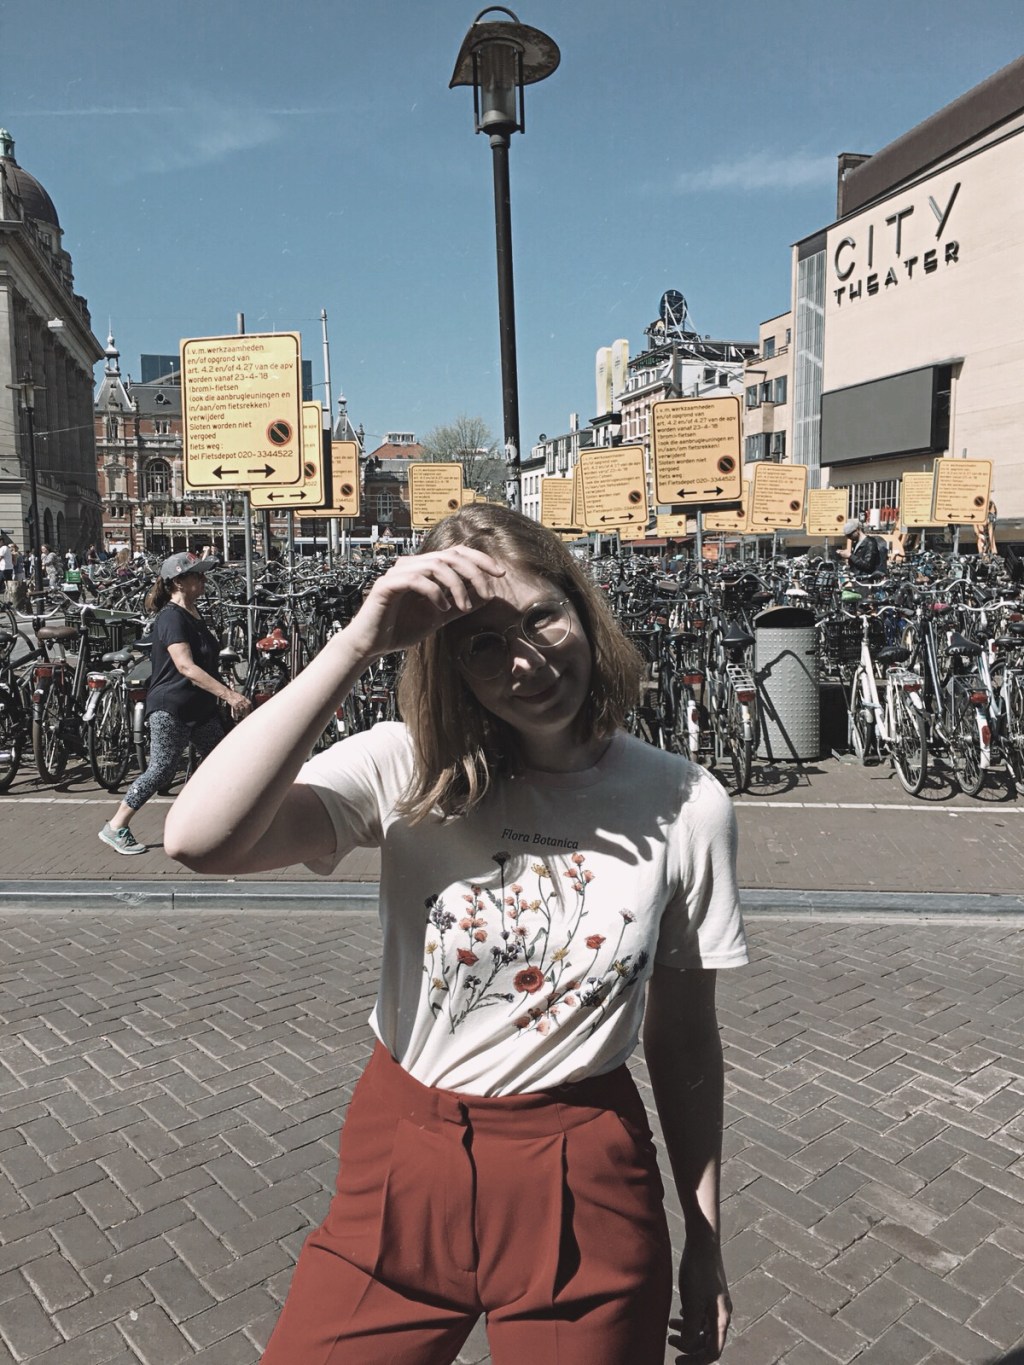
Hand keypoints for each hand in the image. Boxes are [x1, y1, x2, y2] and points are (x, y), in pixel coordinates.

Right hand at [227, 691, 251, 719]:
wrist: (228, 694)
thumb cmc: (233, 694)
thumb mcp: (240, 695)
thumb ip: (243, 699)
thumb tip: (246, 703)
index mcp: (243, 698)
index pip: (249, 702)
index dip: (251, 706)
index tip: (252, 709)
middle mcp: (242, 700)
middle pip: (247, 706)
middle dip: (248, 711)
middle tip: (249, 714)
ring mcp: (238, 703)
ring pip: (242, 709)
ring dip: (243, 713)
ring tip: (244, 715)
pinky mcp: (234, 705)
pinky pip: (237, 710)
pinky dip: (238, 713)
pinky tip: (239, 714)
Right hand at [344, 546, 504, 657]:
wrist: (372, 645)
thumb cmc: (401, 629)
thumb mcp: (440, 616)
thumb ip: (459, 604)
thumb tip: (486, 595)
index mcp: (424, 568)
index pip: (456, 553)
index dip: (480, 560)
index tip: (500, 574)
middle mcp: (411, 565)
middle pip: (450, 555)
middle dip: (474, 573)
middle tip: (487, 594)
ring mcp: (398, 573)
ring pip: (436, 565)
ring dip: (457, 586)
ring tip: (463, 607)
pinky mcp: (388, 585)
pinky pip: (417, 580)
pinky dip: (435, 593)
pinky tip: (441, 609)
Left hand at [668, 1240, 731, 1360]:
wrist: (703, 1242)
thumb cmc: (698, 1272)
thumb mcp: (693, 1303)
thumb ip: (692, 1328)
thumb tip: (688, 1347)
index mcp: (721, 1319)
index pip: (712, 1352)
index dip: (695, 1361)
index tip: (676, 1361)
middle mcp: (722, 1314)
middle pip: (708, 1342)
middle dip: (689, 1347)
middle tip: (670, 1342)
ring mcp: (716, 1304)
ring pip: (703, 1328)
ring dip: (687, 1332)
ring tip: (669, 1327)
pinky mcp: (709, 1294)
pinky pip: (701, 1315)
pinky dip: (689, 1320)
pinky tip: (678, 1315)